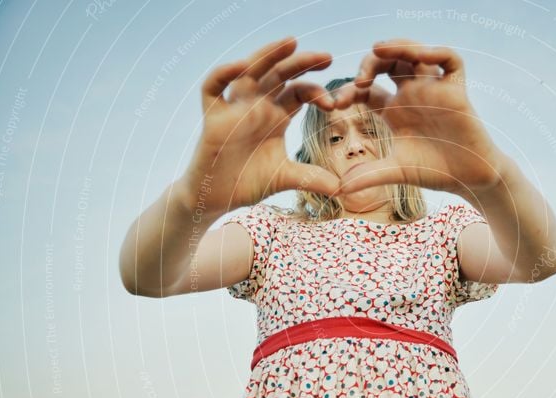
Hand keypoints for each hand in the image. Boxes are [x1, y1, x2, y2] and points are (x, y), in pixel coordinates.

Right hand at [180, 37, 340, 212]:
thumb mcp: (286, 178)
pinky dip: (224, 73)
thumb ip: (312, 178)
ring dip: (268, 54)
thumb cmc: (249, 182)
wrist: (218, 197)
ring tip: (291, 42)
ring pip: (249, 70)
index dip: (317, 91)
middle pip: (280, 74)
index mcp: (277, 116)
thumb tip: (343, 188)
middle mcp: (258, 106)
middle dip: (303, 63)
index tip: (334, 104)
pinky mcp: (212, 116)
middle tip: (328, 57)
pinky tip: (242, 66)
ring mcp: (235, 108)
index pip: (299, 91)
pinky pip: (213, 87)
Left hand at [332, 38, 506, 201]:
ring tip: (378, 50)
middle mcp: (412, 95)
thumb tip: (339, 189)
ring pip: (416, 53)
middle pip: (388, 63)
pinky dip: (436, 52)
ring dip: (398, 47)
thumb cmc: (435, 172)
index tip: (337, 104)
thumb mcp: (397, 171)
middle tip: (360, 78)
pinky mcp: (457, 90)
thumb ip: (368, 176)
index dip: (350, 90)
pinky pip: (450, 60)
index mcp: (395, 111)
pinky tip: (419, 56)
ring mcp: (434, 90)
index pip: (367, 89)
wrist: (469, 179)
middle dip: (370, 63)